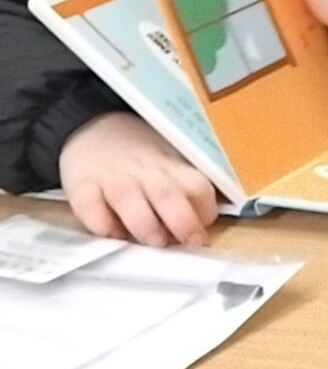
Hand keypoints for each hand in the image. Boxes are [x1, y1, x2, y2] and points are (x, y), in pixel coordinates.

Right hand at [58, 112, 218, 248]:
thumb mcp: (167, 162)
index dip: (205, 210)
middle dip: (182, 222)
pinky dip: (100, 223)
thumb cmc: (138, 155)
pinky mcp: (81, 186)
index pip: (197, 186)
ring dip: (145, 225)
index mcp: (170, 167)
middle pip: (167, 195)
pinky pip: (89, 206)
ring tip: (153, 241)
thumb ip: (182, 190)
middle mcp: (143, 173)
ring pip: (129, 201)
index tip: (202, 232)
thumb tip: (199, 228)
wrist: (91, 126)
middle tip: (188, 242)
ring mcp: (111, 179)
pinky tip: (110, 233)